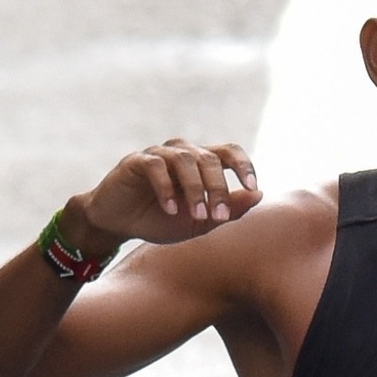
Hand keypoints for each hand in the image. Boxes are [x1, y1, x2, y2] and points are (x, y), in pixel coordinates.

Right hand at [79, 139, 259, 245]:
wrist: (118, 224)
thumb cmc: (161, 221)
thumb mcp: (199, 222)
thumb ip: (228, 210)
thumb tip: (259, 195)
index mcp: (201, 163)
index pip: (229, 152)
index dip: (244, 166)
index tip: (252, 188)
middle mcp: (182, 153)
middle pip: (209, 159)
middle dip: (218, 188)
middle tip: (219, 217)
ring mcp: (158, 154)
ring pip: (185, 159)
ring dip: (195, 189)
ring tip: (197, 214)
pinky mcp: (135, 161)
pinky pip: (156, 167)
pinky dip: (166, 188)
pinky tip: (170, 209)